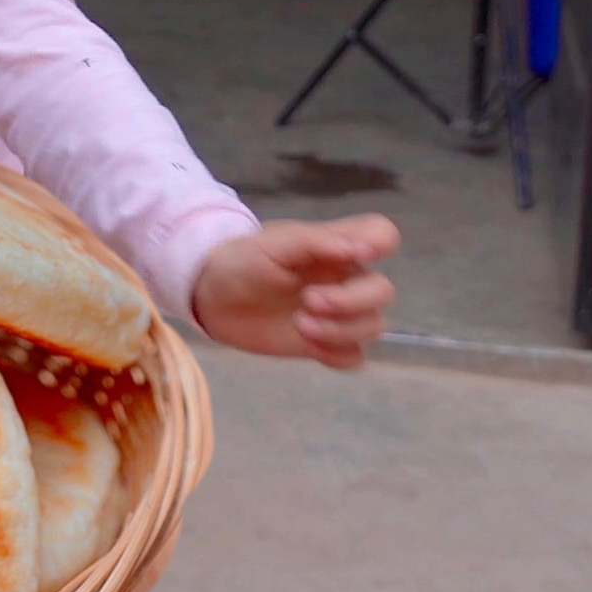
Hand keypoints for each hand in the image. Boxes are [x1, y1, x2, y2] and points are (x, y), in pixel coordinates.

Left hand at [191, 216, 399, 367]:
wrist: (210, 297)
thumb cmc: (242, 261)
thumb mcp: (272, 244)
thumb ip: (316, 242)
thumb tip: (361, 248)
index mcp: (336, 246)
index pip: (381, 234)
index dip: (382, 244)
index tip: (358, 256)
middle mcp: (345, 279)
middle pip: (382, 291)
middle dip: (351, 301)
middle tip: (308, 302)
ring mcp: (338, 314)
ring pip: (372, 326)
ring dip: (340, 330)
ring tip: (299, 324)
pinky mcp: (325, 344)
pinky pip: (353, 356)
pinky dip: (336, 354)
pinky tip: (307, 346)